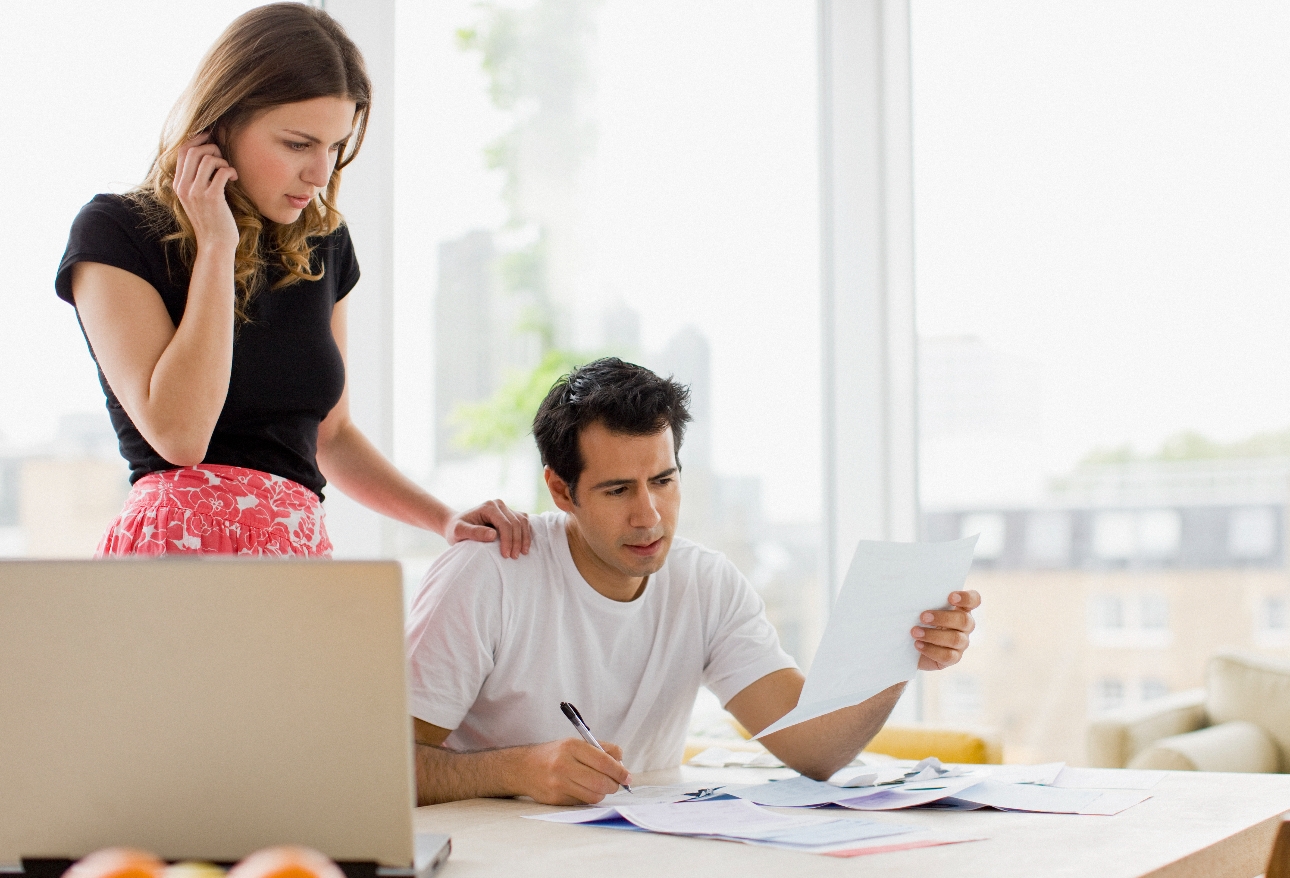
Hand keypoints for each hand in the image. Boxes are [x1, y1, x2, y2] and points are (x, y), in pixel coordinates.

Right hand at [172, 132, 238, 250]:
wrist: (215, 244)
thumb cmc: (212, 221)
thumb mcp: (197, 199)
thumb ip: (196, 180)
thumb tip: (206, 156)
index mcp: (178, 185)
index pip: (182, 151)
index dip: (198, 140)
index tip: (211, 140)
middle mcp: (184, 187)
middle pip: (193, 150)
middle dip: (211, 148)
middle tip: (223, 159)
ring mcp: (196, 192)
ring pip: (208, 159)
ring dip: (223, 160)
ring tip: (229, 171)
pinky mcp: (212, 198)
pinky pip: (222, 171)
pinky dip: (230, 170)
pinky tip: (234, 178)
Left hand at [444, 499, 530, 558]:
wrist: (457, 524)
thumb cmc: (456, 530)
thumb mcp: (459, 532)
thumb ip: (474, 532)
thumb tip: (493, 535)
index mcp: (488, 506)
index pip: (504, 523)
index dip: (508, 540)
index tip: (506, 555)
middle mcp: (499, 504)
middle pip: (516, 523)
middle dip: (517, 541)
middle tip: (514, 557)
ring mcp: (505, 508)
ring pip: (523, 521)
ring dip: (525, 538)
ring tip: (522, 553)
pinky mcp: (510, 514)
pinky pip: (524, 522)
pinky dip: (526, 533)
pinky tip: (524, 546)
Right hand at [516, 738, 629, 804]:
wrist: (523, 768)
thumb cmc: (555, 754)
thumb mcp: (575, 744)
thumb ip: (601, 750)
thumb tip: (621, 764)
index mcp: (571, 746)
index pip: (603, 761)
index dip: (619, 771)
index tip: (627, 777)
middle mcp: (563, 764)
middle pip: (600, 781)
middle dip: (614, 785)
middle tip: (617, 784)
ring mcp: (558, 783)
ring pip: (593, 795)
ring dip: (602, 793)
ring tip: (600, 786)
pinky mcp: (555, 799)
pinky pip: (582, 802)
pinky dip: (588, 797)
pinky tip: (583, 790)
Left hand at [912, 589, 979, 670]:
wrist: (909, 646)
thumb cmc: (916, 620)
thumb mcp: (920, 608)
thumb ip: (924, 600)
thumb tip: (913, 592)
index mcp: (960, 608)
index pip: (973, 600)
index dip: (966, 598)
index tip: (951, 597)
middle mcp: (965, 625)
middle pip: (964, 620)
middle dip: (942, 618)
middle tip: (922, 617)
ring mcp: (961, 642)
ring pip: (955, 639)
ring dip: (933, 635)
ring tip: (915, 632)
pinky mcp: (954, 658)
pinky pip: (948, 656)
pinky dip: (931, 650)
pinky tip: (918, 645)